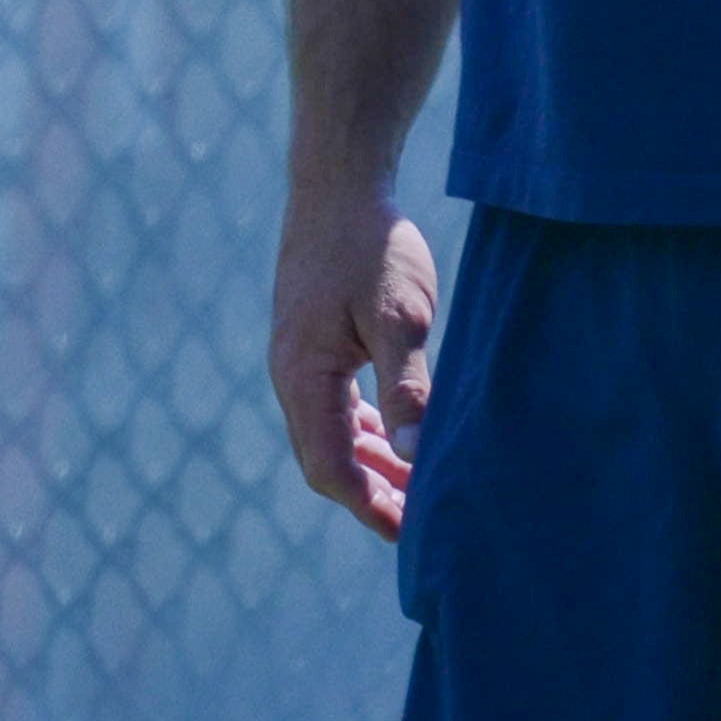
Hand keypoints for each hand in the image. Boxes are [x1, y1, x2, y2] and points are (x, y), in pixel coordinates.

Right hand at [267, 186, 440, 543]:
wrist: (338, 185)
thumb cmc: (369, 246)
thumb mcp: (399, 317)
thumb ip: (407, 388)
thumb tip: (417, 460)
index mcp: (303, 376)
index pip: (328, 467)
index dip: (369, 507)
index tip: (414, 535)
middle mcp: (292, 375)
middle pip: (326, 460)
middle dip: (374, 496)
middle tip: (428, 522)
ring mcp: (300, 360)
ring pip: (332, 435)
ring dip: (373, 466)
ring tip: (420, 491)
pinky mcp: (315, 345)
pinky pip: (337, 408)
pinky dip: (368, 434)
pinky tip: (400, 441)